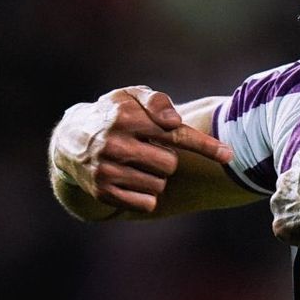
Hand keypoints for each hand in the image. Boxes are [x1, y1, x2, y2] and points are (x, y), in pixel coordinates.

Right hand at [50, 86, 233, 214]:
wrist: (71, 141)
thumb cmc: (113, 115)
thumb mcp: (130, 96)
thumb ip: (156, 102)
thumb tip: (174, 121)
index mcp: (126, 116)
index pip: (174, 134)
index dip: (204, 146)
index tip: (228, 156)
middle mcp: (115, 143)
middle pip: (169, 164)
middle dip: (165, 159)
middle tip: (148, 150)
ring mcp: (107, 169)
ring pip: (159, 185)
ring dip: (155, 177)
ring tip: (137, 164)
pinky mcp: (103, 191)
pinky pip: (147, 203)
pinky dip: (146, 196)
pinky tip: (131, 181)